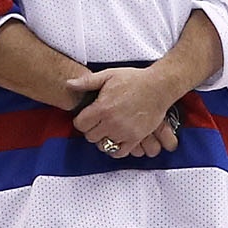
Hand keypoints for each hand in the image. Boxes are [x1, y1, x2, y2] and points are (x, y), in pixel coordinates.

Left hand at [70, 66, 184, 157]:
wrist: (158, 87)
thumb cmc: (134, 80)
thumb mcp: (108, 75)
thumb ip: (87, 82)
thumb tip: (68, 83)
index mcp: (102, 108)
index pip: (80, 124)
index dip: (81, 121)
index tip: (86, 117)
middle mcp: (112, 122)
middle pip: (90, 136)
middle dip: (91, 130)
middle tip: (97, 122)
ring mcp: (124, 132)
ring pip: (103, 145)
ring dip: (103, 138)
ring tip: (107, 129)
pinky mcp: (136, 138)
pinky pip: (119, 152)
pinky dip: (115, 148)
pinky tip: (116, 139)